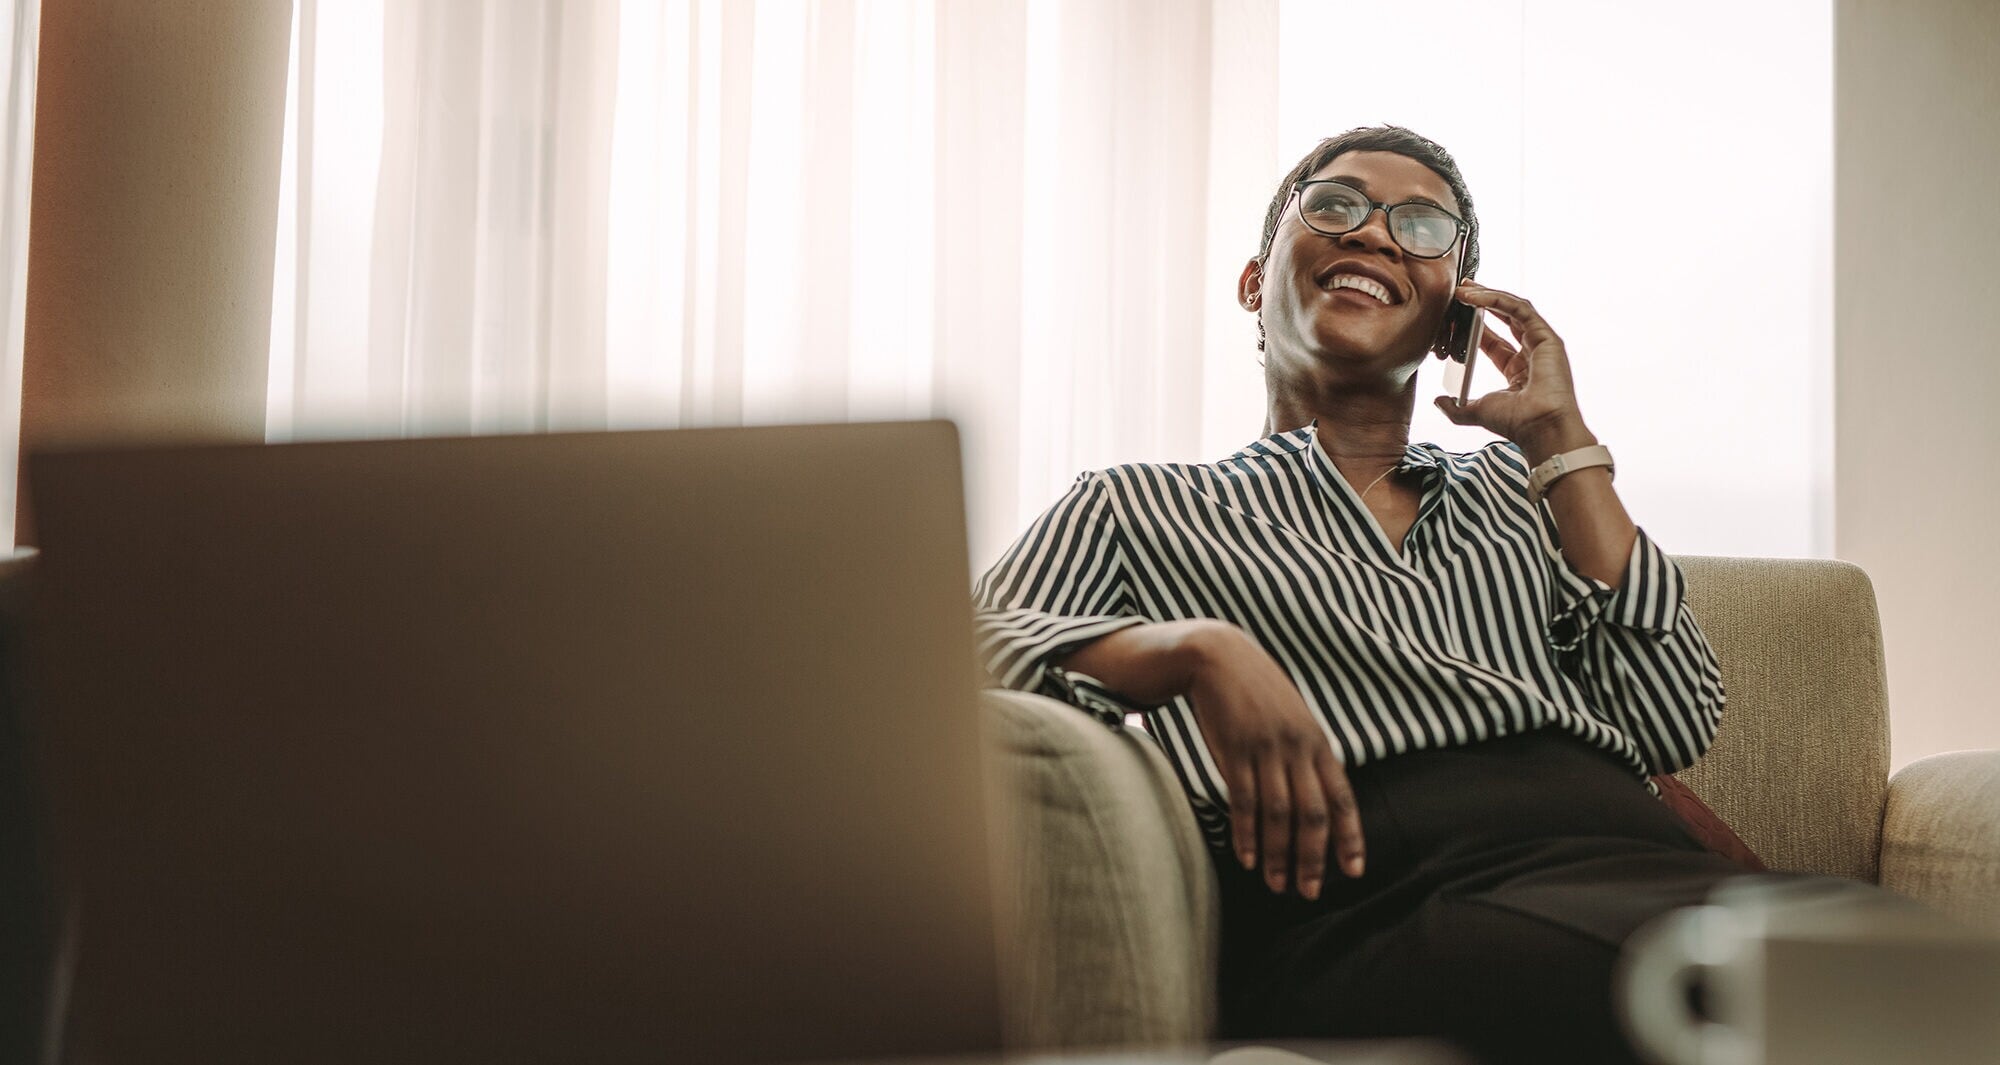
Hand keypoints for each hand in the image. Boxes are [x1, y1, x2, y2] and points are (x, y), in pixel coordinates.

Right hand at [1182, 622, 1363, 898]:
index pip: (1342, 798)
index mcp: (1318, 743)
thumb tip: (1319, 799)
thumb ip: (1307, 756)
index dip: (1350, 837)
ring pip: (1278, 813)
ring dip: (1277, 854)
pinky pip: (1244, 800)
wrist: (1219, 657)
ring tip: (1276, 884)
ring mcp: (1266, 749)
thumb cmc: (1257, 693)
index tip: (1354, 871)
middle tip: (1309, 891)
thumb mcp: (1293, 719)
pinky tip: (1247, 857)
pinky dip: (1246, 833)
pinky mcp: (1235, 750)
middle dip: (1313, 858)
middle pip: (1312, 813)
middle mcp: (1298, 748)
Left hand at [1435, 281, 1595, 461]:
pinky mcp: (1547, 336)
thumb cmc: (1517, 423)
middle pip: (1504, 318)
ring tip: (1463, 289)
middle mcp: (1531, 353)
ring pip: (1512, 308)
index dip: (1473, 325)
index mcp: (1517, 369)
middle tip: (1459, 290)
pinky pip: (1520, 309)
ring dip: (1487, 295)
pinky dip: (1497, 299)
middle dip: (1481, 301)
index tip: (1453, 315)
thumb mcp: (1476, 411)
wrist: (1540, 428)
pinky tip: (1475, 296)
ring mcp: (1541, 343)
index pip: (1492, 340)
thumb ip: (1456, 407)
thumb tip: (1438, 401)